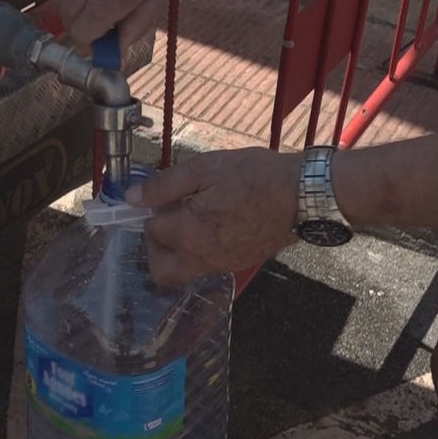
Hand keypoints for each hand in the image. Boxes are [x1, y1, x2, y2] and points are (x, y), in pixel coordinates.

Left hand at [125, 148, 302, 285]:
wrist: (304, 195)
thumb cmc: (257, 176)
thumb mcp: (206, 168)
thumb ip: (165, 185)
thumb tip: (132, 197)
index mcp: (190, 234)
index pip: (151, 230)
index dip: (149, 210)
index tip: (158, 195)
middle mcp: (203, 257)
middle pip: (161, 270)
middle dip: (155, 246)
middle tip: (164, 218)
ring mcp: (223, 264)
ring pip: (185, 271)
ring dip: (178, 250)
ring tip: (191, 217)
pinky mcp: (240, 262)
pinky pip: (208, 265)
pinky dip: (201, 250)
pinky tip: (214, 223)